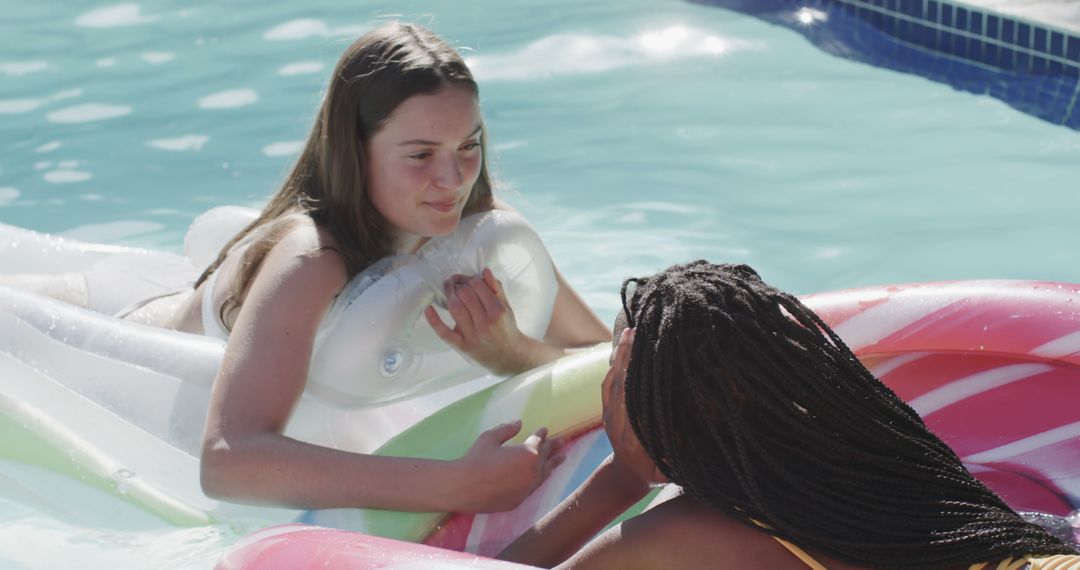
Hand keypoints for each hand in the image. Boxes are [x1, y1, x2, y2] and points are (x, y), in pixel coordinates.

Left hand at [425, 268, 531, 374]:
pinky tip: (429, 309)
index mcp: (497, 311)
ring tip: (448, 288)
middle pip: (465, 295)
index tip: (465, 279)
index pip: (478, 286)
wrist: (509, 356)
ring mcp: (472, 335)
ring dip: (449, 294)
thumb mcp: (506, 307)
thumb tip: (485, 271)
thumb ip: (496, 288)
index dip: (469, 278)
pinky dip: (434, 320)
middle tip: (455, 281)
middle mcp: (485, 323)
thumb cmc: (506, 328)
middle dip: (458, 284)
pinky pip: (445, 332)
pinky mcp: (462, 346)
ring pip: (455, 309)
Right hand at [454, 419, 565, 512]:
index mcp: (528, 454)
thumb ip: (506, 429)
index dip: (541, 434)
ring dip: (553, 464)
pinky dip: (540, 478)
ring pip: (544, 474)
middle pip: (546, 457)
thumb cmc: (475, 459)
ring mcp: (527, 488)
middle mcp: (532, 472)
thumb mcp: (489, 438)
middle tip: (561, 442)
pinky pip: (534, 487)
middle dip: (553, 448)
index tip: (544, 430)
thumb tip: (519, 422)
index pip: (538, 442)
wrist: (462, 487)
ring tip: (562, 458)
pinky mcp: (519, 501)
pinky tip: (542, 476)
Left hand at [602, 328, 665, 492]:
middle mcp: (617, 424)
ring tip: (631, 331)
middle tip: (639, 333)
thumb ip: (677, 455)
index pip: (635, 404)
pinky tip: (622, 346)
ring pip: (613, 381)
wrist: (624, 476)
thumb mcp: (667, 469)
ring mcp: (608, 416)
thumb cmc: (654, 471)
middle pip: (621, 386)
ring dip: (622, 356)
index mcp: (633, 439)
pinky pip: (607, 383)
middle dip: (630, 359)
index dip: (640, 381)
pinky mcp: (604, 409)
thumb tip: (695, 435)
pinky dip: (614, 364)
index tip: (652, 360)